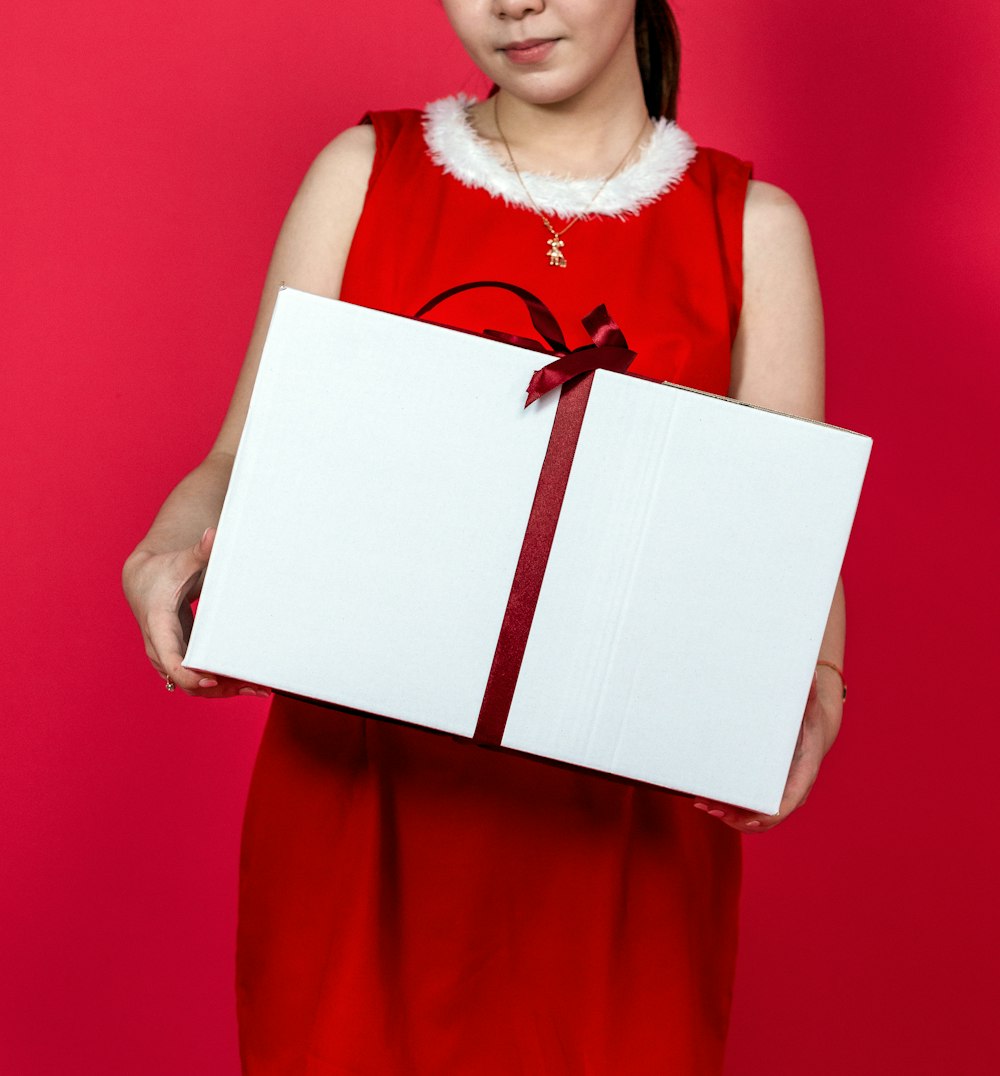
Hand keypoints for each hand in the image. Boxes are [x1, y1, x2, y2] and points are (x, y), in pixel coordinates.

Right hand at [123, 528, 269, 698]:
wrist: (141, 580)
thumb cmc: (162, 571)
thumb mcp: (181, 561)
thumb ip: (199, 552)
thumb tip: (213, 534)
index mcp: (159, 626)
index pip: (171, 659)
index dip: (190, 675)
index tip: (212, 679)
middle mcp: (160, 648)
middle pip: (187, 680)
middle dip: (219, 688)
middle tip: (254, 687)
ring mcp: (168, 656)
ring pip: (192, 685)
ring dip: (223, 690)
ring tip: (258, 688)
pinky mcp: (180, 656)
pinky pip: (197, 678)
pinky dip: (219, 683)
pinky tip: (245, 682)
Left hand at [691, 672, 840, 831]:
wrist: (814, 729)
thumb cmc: (809, 718)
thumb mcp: (810, 707)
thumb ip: (808, 695)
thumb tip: (810, 674)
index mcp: (802, 775)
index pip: (786, 805)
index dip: (766, 816)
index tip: (748, 819)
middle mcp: (791, 791)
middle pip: (763, 817)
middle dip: (737, 818)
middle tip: (710, 808)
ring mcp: (778, 793)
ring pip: (752, 816)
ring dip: (727, 814)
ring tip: (701, 804)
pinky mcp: (765, 789)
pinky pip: (747, 807)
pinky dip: (728, 807)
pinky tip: (706, 799)